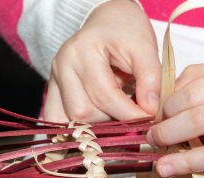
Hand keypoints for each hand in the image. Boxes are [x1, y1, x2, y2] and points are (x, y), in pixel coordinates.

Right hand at [44, 0, 159, 122]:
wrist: (110, 22)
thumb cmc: (128, 33)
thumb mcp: (146, 48)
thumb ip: (151, 78)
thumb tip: (150, 111)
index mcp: (83, 51)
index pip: (104, 95)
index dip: (130, 113)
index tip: (149, 117)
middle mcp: (62, 66)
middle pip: (84, 113)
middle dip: (113, 120)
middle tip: (134, 114)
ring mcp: (54, 80)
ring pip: (71, 121)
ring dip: (98, 126)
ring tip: (118, 114)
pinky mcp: (53, 92)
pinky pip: (59, 121)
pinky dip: (79, 128)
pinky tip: (99, 125)